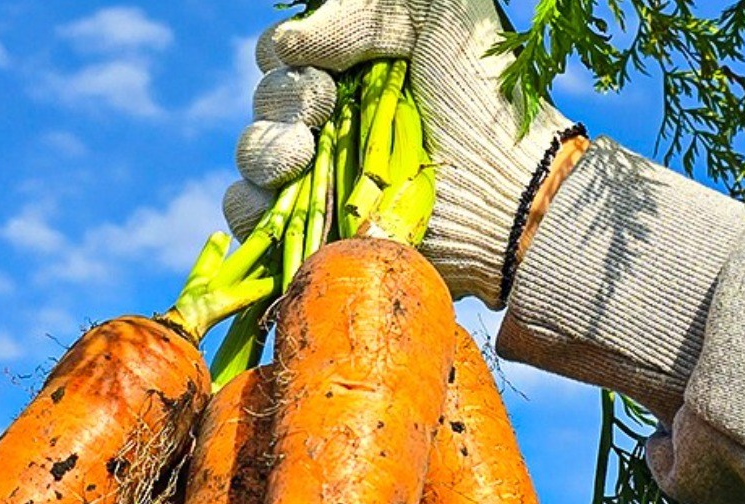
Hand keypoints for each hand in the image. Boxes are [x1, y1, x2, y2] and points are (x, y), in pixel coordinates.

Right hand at [222, 0, 585, 307]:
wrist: (497, 193)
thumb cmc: (482, 104)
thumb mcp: (443, 16)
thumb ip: (367, 8)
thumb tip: (292, 42)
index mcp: (353, 76)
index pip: (282, 58)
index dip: (289, 59)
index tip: (328, 72)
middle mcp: (332, 129)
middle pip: (264, 107)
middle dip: (282, 102)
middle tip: (322, 111)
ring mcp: (319, 186)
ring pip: (251, 159)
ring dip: (264, 150)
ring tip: (302, 156)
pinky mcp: (313, 239)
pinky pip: (248, 220)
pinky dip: (248, 206)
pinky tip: (277, 196)